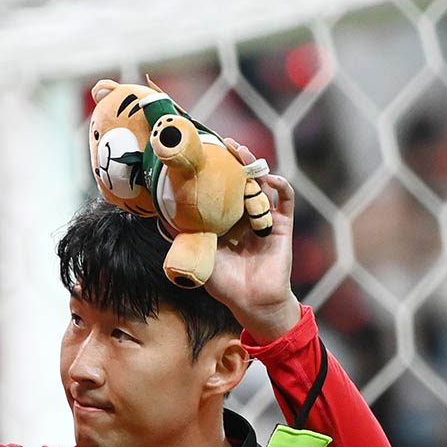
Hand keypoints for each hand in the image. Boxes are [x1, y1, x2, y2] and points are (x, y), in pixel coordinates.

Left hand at [205, 139, 301, 344]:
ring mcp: (264, 220)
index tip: (206, 154)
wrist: (252, 302)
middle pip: (241, 182)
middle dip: (235, 161)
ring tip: (242, 153)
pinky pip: (285, 202)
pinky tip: (271, 179)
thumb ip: (186, 238)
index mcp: (225, 223)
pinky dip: (280, 188)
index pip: (221, 191)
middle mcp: (244, 217)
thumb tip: (161, 219)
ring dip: (254, 167)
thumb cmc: (225, 284)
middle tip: (225, 144)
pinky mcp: (281, 227)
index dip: (216, 172)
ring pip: (262, 186)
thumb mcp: (200, 257)